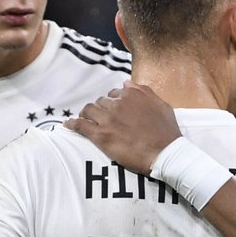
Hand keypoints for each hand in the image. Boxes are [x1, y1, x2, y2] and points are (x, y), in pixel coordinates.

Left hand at [65, 81, 179, 173]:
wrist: (165, 154)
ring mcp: (108, 119)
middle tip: (103, 119)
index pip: (115, 93)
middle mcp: (118, 104)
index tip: (114, 111)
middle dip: (101, 109)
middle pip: (101, 102)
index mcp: (133, 95)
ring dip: (87, 114)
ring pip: (89, 110)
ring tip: (87, 120)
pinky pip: (80, 125)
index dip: (114, 102)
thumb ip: (144, 91)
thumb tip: (126, 83)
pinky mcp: (101, 135)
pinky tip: (68, 125)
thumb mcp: (162, 105)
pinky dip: (72, 124)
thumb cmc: (167, 131)